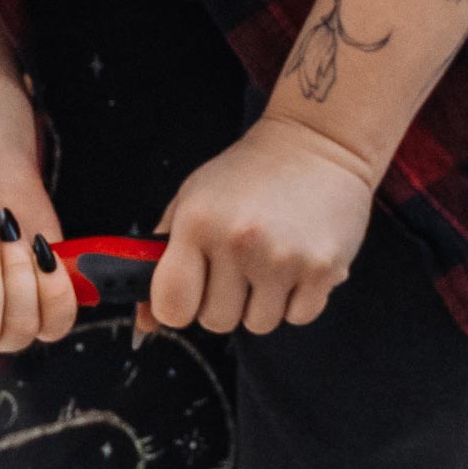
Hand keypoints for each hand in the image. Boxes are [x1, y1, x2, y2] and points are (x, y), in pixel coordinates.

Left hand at [147, 116, 378, 335]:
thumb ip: (160, 259)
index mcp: (197, 223)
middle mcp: (238, 242)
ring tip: (270, 259)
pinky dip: (297, 299)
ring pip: (258, 324)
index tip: (190, 293)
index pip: (171, 307)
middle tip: (237, 265)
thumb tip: (144, 324)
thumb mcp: (192, 200)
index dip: (177, 307)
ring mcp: (283, 258)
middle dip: (223, 301)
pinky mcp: (322, 270)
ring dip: (262, 302)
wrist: (318, 144)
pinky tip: (297, 261)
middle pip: (216, 321)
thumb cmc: (247, 174)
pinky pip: (299, 317)